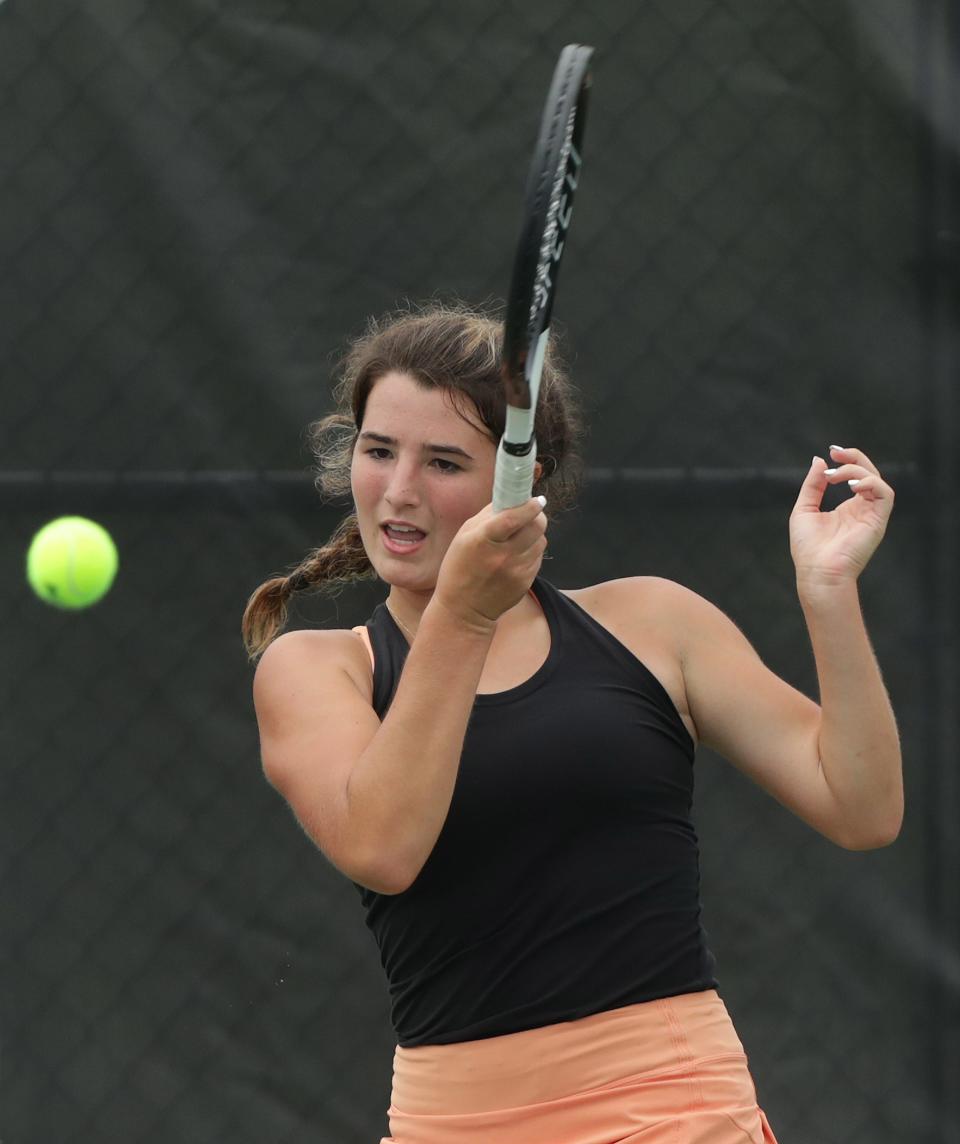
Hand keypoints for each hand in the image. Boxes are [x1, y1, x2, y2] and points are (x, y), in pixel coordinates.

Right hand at [433, 497, 547, 629]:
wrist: (464, 610)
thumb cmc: (459, 568)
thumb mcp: (463, 537)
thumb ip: (487, 517)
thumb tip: (510, 500)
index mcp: (482, 541)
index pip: (513, 518)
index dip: (529, 506)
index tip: (536, 500)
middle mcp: (502, 556)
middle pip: (536, 526)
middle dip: (537, 516)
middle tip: (531, 514)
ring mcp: (516, 571)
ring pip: (540, 541)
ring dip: (534, 535)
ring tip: (519, 538)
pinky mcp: (526, 582)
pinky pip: (537, 558)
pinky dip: (531, 552)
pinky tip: (516, 557)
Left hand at [790, 446, 894, 592]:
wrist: (818, 573)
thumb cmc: (808, 548)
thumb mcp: (804, 509)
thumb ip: (813, 486)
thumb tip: (819, 460)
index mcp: (848, 509)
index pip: (855, 477)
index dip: (847, 460)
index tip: (831, 452)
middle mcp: (863, 510)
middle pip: (869, 474)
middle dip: (855, 458)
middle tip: (836, 452)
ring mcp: (872, 515)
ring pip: (877, 480)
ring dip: (857, 470)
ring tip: (834, 476)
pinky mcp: (878, 521)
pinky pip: (885, 494)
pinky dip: (870, 483)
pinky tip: (851, 486)